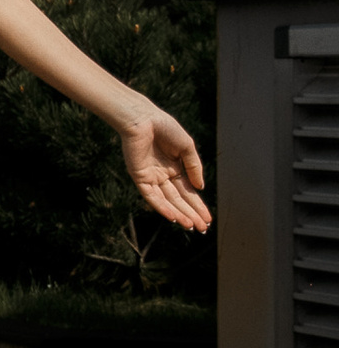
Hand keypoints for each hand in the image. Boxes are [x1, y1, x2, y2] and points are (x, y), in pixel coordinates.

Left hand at [118, 108, 210, 231]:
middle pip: (179, 199)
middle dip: (192, 214)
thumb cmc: (165, 128)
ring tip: (191, 226)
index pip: (188, 191)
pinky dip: (162, 207)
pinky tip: (174, 217)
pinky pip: (151, 196)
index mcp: (175, 167)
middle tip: (203, 229)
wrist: (143, 118)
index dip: (198, 205)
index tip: (208, 219)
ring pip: (167, 201)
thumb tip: (201, 188)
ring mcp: (151, 177)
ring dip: (180, 214)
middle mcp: (163, 175)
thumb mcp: (187, 148)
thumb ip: (194, 168)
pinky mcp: (139, 177)